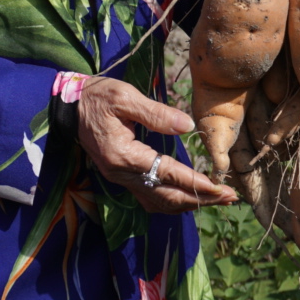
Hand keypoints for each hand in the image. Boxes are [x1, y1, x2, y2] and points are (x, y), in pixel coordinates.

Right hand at [77, 76, 237, 212]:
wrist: (69, 106)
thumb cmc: (97, 96)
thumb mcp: (124, 96)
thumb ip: (155, 113)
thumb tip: (187, 126)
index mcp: (124, 154)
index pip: (167, 173)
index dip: (195, 182)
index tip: (220, 187)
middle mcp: (121, 173)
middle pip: (167, 195)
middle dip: (201, 198)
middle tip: (230, 197)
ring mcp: (119, 178)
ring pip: (158, 202)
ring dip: (189, 203)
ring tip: (217, 200)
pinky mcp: (119, 177)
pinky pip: (148, 197)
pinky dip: (171, 202)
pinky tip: (187, 198)